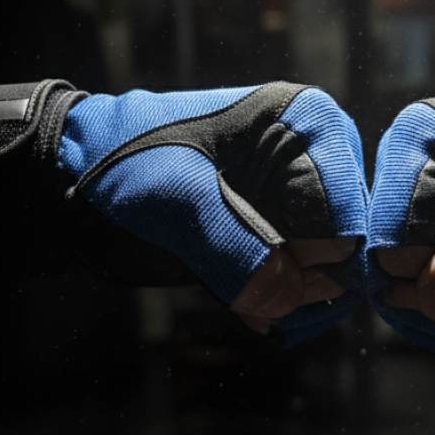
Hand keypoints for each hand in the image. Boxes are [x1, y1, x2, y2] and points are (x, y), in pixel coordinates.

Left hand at [58, 82, 366, 344]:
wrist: (84, 178)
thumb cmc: (124, 162)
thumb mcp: (174, 199)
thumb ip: (231, 247)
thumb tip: (285, 300)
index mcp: (306, 122)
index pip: (347, 213)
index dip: (316, 262)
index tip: (276, 288)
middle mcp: (319, 157)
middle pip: (350, 246)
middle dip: (311, 289)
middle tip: (263, 311)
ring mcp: (304, 198)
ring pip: (335, 272)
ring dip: (297, 305)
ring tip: (253, 312)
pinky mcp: (285, 231)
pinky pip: (310, 283)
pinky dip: (285, 306)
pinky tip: (252, 311)